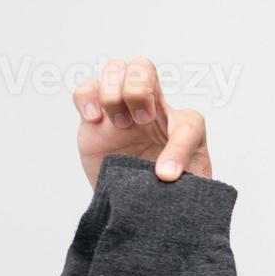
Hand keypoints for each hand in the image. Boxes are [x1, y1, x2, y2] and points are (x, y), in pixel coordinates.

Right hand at [72, 57, 212, 187]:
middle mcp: (152, 110)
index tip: (167, 176)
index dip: (179, 148)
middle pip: (144, 68)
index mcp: (182, 127)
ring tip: (119, 122)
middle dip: (139, 89)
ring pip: (115, 69)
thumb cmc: (168, 194)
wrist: (139, 208)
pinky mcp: (93, 121)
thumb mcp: (188, 191)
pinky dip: (87, 98)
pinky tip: (94, 119)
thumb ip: (188, 182)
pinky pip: (86, 90)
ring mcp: (121, 111)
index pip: (188, 123)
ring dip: (114, 92)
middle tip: (141, 121)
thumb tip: (166, 174)